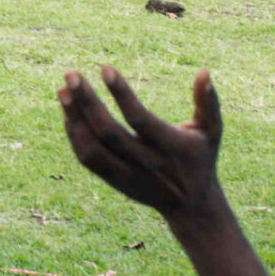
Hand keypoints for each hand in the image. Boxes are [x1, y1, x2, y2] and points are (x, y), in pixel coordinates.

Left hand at [58, 65, 228, 227]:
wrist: (190, 206)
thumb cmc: (201, 158)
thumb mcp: (212, 132)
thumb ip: (208, 102)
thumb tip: (203, 72)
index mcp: (169, 146)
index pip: (140, 119)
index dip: (122, 94)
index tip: (105, 68)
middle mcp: (145, 163)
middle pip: (108, 132)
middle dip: (87, 102)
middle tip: (71, 74)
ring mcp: (126, 175)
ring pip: (91, 148)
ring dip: (73, 118)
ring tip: (63, 89)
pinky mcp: (113, 181)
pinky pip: (87, 158)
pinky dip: (74, 134)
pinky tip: (67, 110)